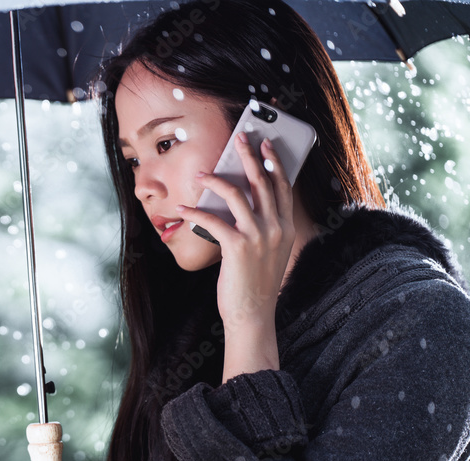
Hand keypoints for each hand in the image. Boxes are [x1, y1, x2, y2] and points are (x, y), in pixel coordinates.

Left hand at [178, 134, 293, 378]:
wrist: (253, 314)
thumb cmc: (255, 283)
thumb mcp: (267, 252)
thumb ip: (262, 228)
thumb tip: (242, 204)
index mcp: (286, 228)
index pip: (282, 187)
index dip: (274, 163)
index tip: (266, 145)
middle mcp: (276, 228)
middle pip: (263, 183)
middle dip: (250, 156)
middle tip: (241, 137)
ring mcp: (259, 237)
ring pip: (239, 196)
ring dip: (218, 180)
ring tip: (203, 172)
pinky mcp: (238, 247)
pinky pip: (214, 221)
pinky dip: (197, 212)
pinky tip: (183, 208)